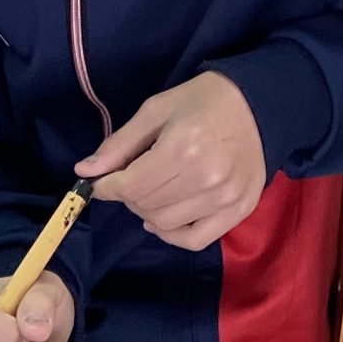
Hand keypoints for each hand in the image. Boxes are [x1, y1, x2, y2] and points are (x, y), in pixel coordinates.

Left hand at [75, 71, 265, 249]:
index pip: (131, 186)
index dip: (107, 187)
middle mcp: (206, 179)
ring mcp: (226, 199)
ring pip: (165, 225)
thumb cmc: (203, 101)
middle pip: (146, 206)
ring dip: (148, 212)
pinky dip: (173, 234)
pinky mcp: (239, 210)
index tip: (102, 181)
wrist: (259, 104)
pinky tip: (167, 216)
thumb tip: (84, 172)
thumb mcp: (156, 110)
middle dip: (128, 195)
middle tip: (132, 177)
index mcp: (184, 148)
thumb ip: (120, 144)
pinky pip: (195, 240)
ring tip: (153, 190)